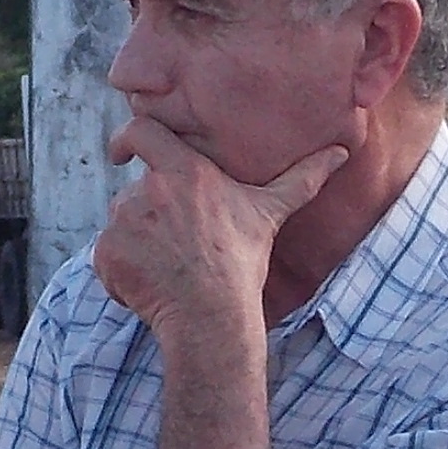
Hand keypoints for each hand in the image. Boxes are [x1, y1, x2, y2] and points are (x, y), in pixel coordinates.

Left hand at [94, 112, 343, 338]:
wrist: (211, 317)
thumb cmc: (242, 262)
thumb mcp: (269, 213)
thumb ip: (301, 178)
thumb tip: (342, 151)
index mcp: (184, 171)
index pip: (141, 131)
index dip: (128, 137)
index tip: (123, 152)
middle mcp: (146, 189)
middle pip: (134, 191)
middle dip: (148, 215)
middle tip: (175, 245)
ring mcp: (122, 221)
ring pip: (121, 225)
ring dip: (137, 244)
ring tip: (169, 268)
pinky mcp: (106, 253)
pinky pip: (106, 257)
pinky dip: (121, 271)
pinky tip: (150, 286)